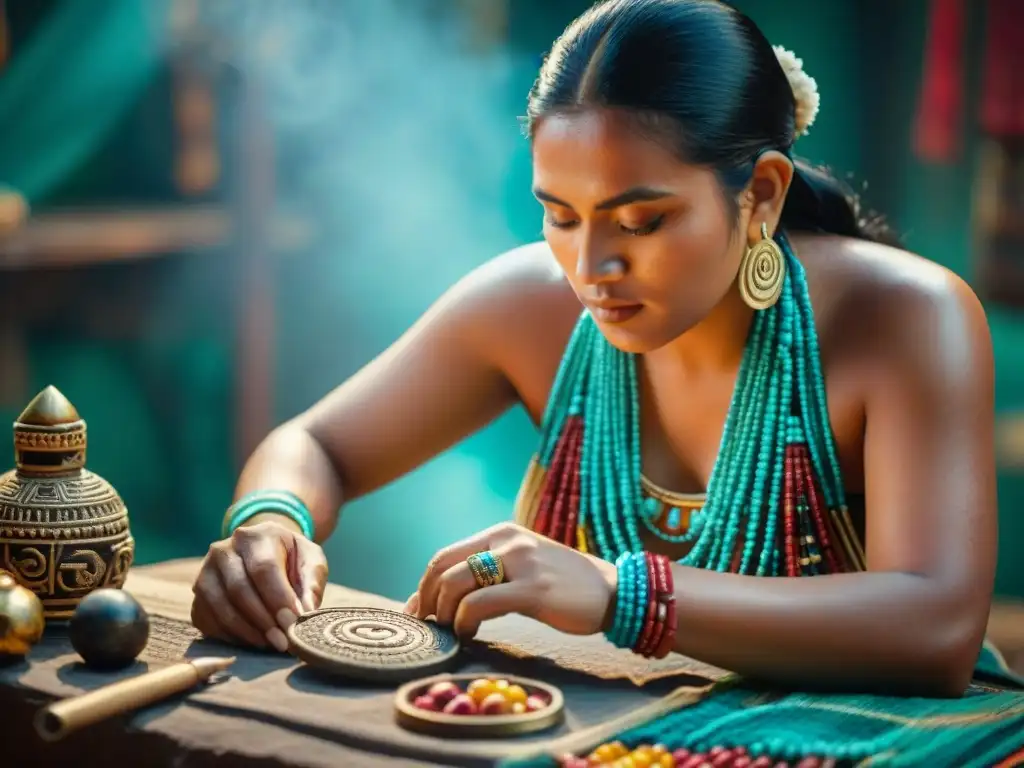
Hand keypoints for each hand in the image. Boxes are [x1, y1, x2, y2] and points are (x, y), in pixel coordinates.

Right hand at [191, 516, 327, 651]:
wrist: (262, 552)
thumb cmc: (290, 558)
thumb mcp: (310, 560)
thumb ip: (312, 582)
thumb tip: (306, 612)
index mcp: (254, 537)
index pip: (263, 568)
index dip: (278, 598)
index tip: (293, 622)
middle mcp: (223, 551)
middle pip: (239, 589)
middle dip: (263, 620)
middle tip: (283, 641)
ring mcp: (205, 574)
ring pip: (221, 608)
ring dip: (247, 631)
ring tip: (271, 643)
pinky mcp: (197, 597)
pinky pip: (208, 621)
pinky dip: (231, 636)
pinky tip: (253, 641)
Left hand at [406, 522, 615, 638]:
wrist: (614, 592)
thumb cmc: (563, 587)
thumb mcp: (522, 567)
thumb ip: (485, 575)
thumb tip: (436, 598)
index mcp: (501, 533)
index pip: (445, 556)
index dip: (425, 586)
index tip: (419, 613)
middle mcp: (508, 540)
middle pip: (443, 566)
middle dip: (428, 600)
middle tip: (430, 627)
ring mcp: (521, 562)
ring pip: (457, 583)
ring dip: (445, 613)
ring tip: (453, 632)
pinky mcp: (533, 589)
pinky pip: (480, 604)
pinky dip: (465, 622)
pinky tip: (470, 634)